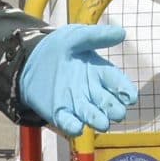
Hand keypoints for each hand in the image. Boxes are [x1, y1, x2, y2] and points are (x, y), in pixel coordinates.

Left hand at [17, 24, 137, 136]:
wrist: (29, 58)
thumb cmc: (59, 47)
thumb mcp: (76, 36)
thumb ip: (96, 36)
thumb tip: (122, 33)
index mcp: (101, 72)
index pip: (119, 84)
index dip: (126, 91)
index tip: (130, 97)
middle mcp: (93, 91)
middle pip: (109, 104)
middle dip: (115, 110)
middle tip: (117, 112)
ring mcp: (77, 103)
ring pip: (92, 116)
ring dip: (98, 120)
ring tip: (103, 123)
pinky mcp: (60, 112)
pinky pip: (69, 122)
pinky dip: (73, 126)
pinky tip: (76, 127)